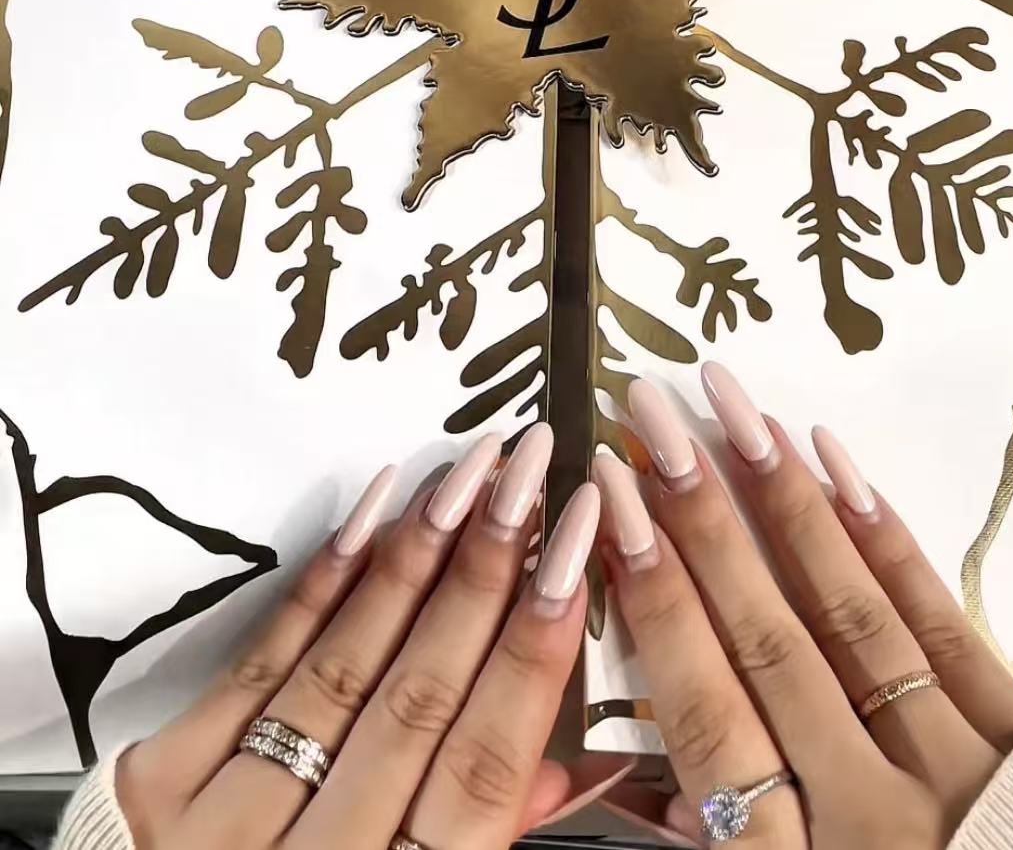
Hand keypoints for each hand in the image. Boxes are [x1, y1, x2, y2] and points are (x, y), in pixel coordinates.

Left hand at [115, 425, 627, 849]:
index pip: (485, 765)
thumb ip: (488, 839)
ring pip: (343, 669)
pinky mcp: (160, 785)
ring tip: (466, 473)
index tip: (577, 547)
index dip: (536, 651)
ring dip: (413, 560)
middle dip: (484, 573)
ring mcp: (227, 824)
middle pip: (420, 698)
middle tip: (529, 473)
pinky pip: (258, 665)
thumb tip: (577, 759)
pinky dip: (320, 585)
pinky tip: (373, 514)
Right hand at [595, 365, 1012, 847]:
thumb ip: (714, 848)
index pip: (704, 715)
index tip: (611, 508)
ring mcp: (956, 768)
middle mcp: (873, 813)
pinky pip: (941, 625)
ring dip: (785, 501)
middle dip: (702, 519)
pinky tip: (838, 467)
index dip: (653, 604)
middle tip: (652, 418)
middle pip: (770, 642)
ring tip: (734, 411)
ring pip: (853, 615)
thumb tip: (642, 765)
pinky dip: (884, 540)